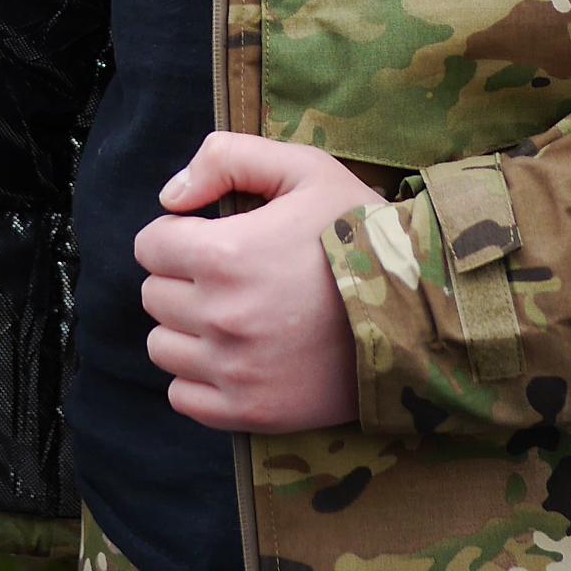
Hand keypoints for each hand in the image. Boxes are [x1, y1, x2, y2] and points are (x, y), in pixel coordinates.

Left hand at [134, 133, 384, 434]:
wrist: (420, 313)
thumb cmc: (362, 233)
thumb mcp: (306, 169)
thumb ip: (227, 158)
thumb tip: (169, 197)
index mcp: (225, 253)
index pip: (150, 245)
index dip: (177, 234)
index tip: (209, 237)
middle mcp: (220, 316)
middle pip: (155, 296)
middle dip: (183, 278)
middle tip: (230, 275)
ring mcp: (233, 370)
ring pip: (162, 346)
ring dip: (186, 329)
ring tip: (232, 315)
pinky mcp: (250, 411)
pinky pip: (184, 397)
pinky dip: (198, 377)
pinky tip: (235, 356)